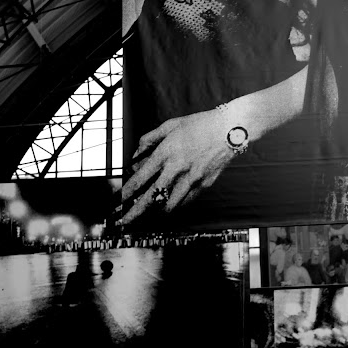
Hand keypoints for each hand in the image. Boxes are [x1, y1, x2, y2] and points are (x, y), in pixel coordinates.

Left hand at [122, 109, 235, 223]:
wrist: (230, 129)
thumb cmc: (199, 124)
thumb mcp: (170, 125)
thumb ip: (149, 140)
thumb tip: (135, 156)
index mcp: (165, 153)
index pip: (140, 179)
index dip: (125, 194)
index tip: (116, 203)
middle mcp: (177, 169)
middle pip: (151, 197)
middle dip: (134, 213)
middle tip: (123, 223)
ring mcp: (192, 179)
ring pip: (169, 205)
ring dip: (156, 213)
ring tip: (147, 217)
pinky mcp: (205, 184)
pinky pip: (186, 201)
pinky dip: (175, 205)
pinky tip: (169, 206)